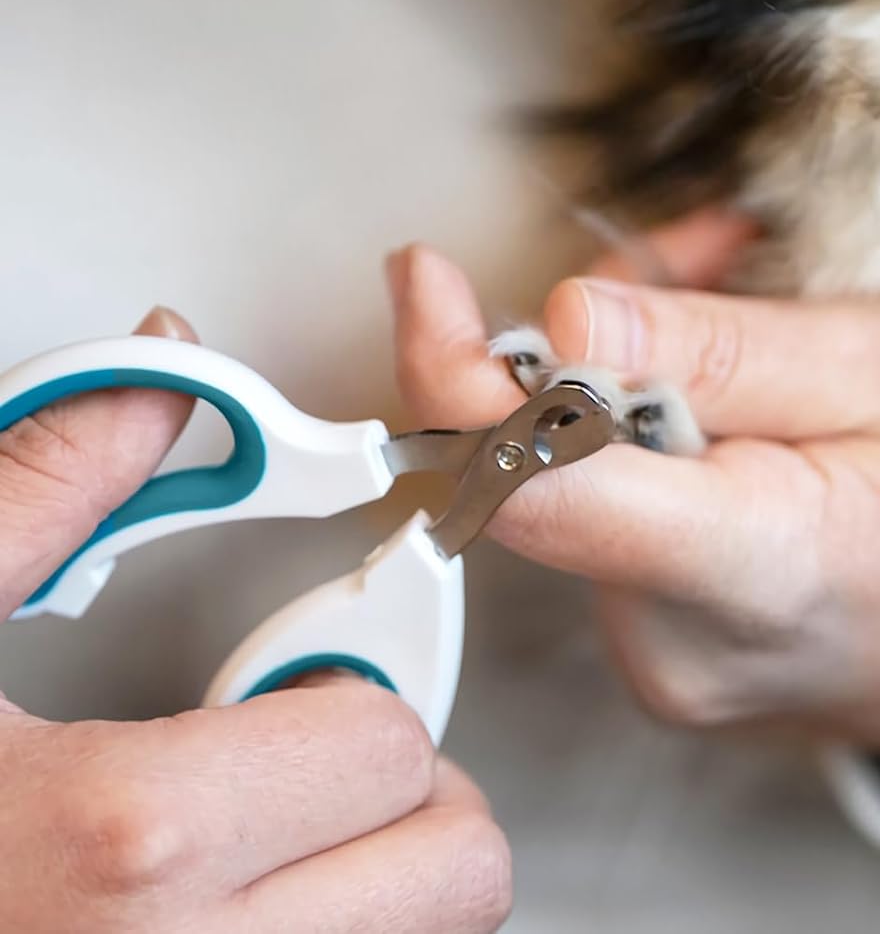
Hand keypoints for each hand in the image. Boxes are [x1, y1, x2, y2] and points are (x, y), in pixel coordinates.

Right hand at [0, 309, 510, 933]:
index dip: (352, 690)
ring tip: (261, 845)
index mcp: (124, 849)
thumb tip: (161, 378)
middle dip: (403, 801)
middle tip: (307, 767)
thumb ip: (44, 486)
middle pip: (454, 878)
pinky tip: (226, 912)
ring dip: (380, 888)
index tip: (294, 684)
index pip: (389, 749)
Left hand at [388, 219, 879, 772]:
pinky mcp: (682, 655)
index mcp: (762, 572)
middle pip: (552, 463)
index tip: (427, 275)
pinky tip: (751, 383)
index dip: (456, 374)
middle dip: (596, 334)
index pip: (540, 488)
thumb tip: (562, 318)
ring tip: (761, 309)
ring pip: (584, 477)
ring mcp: (680, 669)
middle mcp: (688, 649)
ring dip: (641, 372)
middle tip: (710, 253)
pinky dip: (661, 429)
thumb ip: (728, 352)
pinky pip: (623, 513)